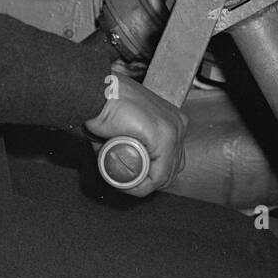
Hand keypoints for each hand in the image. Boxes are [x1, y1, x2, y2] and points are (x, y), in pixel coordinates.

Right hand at [84, 75, 186, 197]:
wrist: (98, 92)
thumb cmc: (107, 105)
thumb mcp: (127, 126)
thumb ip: (131, 142)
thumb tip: (125, 164)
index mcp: (172, 120)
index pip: (171, 159)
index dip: (151, 175)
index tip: (130, 179)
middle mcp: (179, 124)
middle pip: (172, 169)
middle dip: (149, 181)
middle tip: (125, 182)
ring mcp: (174, 130)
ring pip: (165, 175)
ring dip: (143, 185)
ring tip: (123, 183)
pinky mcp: (164, 136)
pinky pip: (158, 175)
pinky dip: (142, 185)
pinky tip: (127, 184)